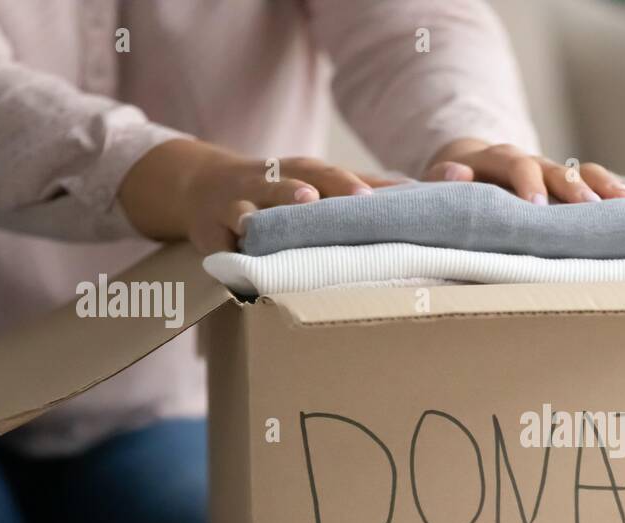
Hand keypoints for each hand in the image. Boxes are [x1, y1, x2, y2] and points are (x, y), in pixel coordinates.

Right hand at [119, 139, 404, 253]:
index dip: (376, 185)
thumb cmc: (278, 192)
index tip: (413, 192)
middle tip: (363, 196)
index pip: (346, 177)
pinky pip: (223, 234)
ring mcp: (244, 200)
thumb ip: (366, 191)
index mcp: (310, 175)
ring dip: (284, 198)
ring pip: (265, 197)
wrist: (204, 186)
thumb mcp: (319, 185)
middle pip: (311, 179)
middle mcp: (279, 181)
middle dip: (338, 186)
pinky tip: (242, 244)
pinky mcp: (213, 226)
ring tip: (305, 202)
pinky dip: (232, 239)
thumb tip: (421, 195)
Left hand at [424, 138, 624, 204]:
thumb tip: (458, 172)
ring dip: (606, 186)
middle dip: (574, 187)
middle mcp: (531, 162)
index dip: (526, 181)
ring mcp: (554, 172)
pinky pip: (597, 184)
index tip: (536, 205)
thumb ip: (442, 180)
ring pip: (583, 172)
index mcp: (496, 159)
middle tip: (590, 207)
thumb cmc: (454, 188)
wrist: (470, 170)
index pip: (513, 162)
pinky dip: (618, 191)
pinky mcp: (571, 185)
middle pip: (556, 167)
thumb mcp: (439, 182)